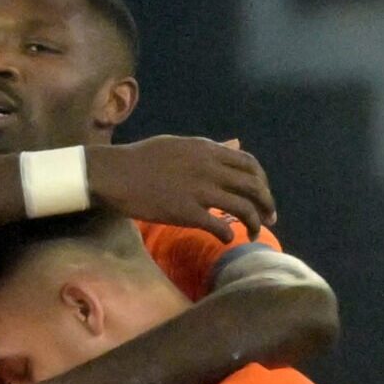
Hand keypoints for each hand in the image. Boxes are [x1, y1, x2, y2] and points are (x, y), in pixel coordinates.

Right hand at [86, 135, 273, 239]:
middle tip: (269, 219)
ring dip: (255, 223)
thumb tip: (230, 147)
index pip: (250, 165)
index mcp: (208, 150)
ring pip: (243, 207)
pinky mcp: (186, 212)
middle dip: (266, 204)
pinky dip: (229, 234)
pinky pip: (219, 225)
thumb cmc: (140, 158)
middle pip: (253, 187)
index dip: (262, 182)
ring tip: (254, 234)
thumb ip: (206, 149)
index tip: (262, 195)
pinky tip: (227, 239)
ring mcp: (199, 191)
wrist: (114, 174)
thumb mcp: (179, 144)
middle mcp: (210, 168)